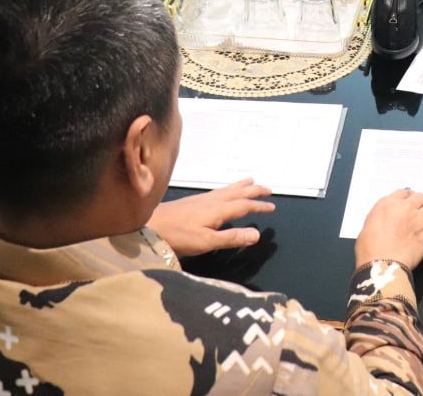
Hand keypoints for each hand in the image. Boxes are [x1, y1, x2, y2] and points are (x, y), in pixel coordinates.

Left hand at [146, 178, 275, 255]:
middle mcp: (212, 201)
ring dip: (241, 186)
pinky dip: (227, 189)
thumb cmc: (178, 236)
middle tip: (268, 189)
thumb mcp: (207, 242)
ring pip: (227, 190)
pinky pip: (217, 191)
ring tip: (251, 181)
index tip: (272, 206)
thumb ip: (232, 238)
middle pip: (237, 193)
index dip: (258, 206)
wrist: (150, 226)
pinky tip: (223, 192)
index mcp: (218, 210)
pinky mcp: (193, 202)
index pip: (244, 206)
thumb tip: (257, 234)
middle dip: (253, 191)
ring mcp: (201, 200)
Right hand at [354, 188, 422, 269]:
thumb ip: (381, 216)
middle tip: (418, 213)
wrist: (382, 264)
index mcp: (388, 204)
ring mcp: (418, 220)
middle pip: (421, 197)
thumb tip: (386, 219)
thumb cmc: (370, 248)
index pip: (404, 192)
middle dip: (420, 204)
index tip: (409, 203)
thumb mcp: (368, 225)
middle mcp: (405, 208)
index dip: (408, 198)